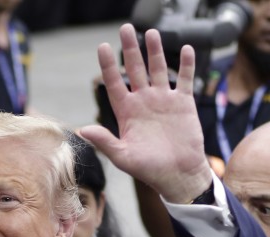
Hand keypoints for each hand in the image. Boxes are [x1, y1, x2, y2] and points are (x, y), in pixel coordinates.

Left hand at [78, 25, 212, 204]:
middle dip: (130, 49)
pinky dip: (186, 64)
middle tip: (126, 28)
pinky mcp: (183, 103)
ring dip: (155, 51)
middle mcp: (143, 102)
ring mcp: (163, 100)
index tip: (103, 47)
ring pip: (158, 69)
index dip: (108, 65)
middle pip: (135, 69)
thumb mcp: (123, 157)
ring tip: (151, 32)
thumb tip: (83, 130)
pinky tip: (186, 48)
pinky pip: (184, 79)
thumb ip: (105, 141)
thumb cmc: (149, 169)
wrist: (178, 175)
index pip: (114, 83)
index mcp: (126, 112)